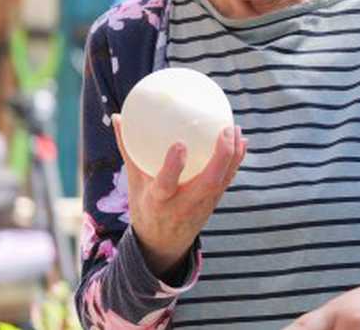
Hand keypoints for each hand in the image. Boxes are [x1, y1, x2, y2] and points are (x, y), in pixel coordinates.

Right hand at [112, 113, 246, 277]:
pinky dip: (236, 160)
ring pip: (223, 181)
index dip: (173, 167)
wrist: (164, 244)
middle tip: (225, 129)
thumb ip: (128, 150)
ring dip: (233, 155)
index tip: (179, 144)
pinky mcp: (214, 203)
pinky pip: (227, 180)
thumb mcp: (133, 183)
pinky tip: (242, 140)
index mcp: (158, 202)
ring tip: (236, 128)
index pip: (166, 185)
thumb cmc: (145, 206)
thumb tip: (117, 116)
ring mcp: (202, 205)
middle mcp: (183, 205)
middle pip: (207, 182)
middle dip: (220, 157)